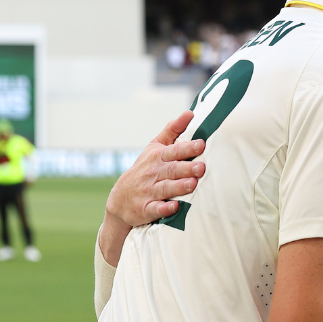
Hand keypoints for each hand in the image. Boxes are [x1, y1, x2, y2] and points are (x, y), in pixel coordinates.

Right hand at [106, 111, 205, 226]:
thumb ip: (172, 130)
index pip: (174, 151)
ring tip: (193, 184)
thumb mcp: (155, 147)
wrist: (120, 199)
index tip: (201, 144)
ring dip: (179, 186)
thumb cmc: (146, 169)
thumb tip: (190, 113)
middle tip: (202, 167)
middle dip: (187, 168)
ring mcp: (148, 191)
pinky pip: (155, 209)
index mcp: (158, 157)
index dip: (187, 148)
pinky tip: (174, 207)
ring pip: (165, 188)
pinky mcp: (145, 209)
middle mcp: (153, 173)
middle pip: (172, 170)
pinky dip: (164, 209)